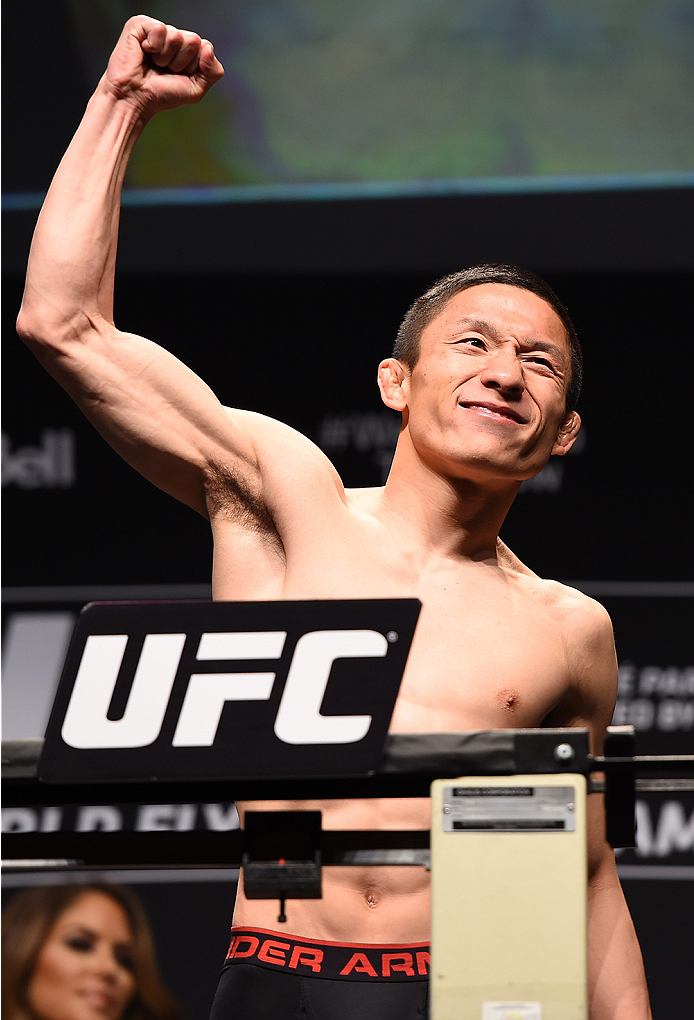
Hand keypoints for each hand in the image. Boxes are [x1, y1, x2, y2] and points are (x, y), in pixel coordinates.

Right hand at [103, 15, 223, 116]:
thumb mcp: (196, 89)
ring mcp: (158, 29)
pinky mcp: (140, 24)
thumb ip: (213, 71)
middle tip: (165, 70)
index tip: (179, 76)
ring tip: (154, 64)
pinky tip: (144, 53)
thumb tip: (208, 48)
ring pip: (177, 36)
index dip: (194, 67)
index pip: (205, 47)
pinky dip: (154, 47)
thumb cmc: (161, 94)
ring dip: (166, 58)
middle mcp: (174, 36)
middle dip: (181, 62)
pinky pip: (160, 30)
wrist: (135, 99)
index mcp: (187, 49)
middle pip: (194, 40)